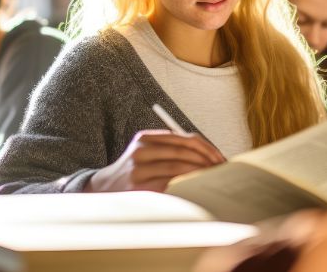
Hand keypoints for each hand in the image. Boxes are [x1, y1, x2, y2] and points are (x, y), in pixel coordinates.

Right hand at [86, 130, 225, 192]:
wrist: (105, 189)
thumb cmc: (135, 171)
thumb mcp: (146, 153)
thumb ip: (170, 149)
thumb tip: (208, 154)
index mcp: (145, 138)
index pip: (183, 138)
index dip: (206, 147)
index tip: (219, 157)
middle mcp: (141, 151)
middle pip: (183, 152)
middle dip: (206, 161)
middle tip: (221, 169)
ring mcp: (138, 170)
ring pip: (178, 168)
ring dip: (199, 173)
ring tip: (212, 179)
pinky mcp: (139, 188)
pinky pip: (170, 184)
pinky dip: (186, 185)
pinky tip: (197, 188)